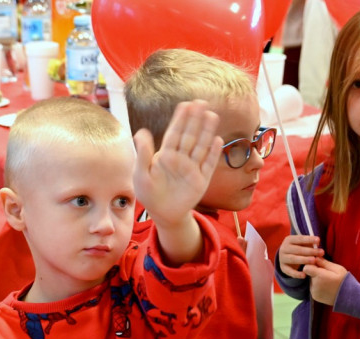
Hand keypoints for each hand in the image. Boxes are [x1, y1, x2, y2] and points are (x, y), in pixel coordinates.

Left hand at [133, 100, 220, 234]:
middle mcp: (181, 158)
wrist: (163, 215)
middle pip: (190, 135)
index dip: (180, 119)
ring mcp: (192, 168)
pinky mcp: (202, 180)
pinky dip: (214, 154)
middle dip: (195, 120)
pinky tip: (218, 140)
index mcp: (166, 154)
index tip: (186, 104)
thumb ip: (143, 154)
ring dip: (207, 132)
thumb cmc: (149, 194)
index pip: (174, 133)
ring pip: (201, 146)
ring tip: (212, 115)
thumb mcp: (141, 175)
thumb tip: (141, 131)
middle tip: (202, 102)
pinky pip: (209, 164)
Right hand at [278, 234, 324, 278]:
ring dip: (304, 260)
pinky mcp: (283, 268)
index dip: (309, 239)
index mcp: (289, 240)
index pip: (300, 239)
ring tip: (314, 261)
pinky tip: (304, 275)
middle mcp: (284, 248)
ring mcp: (282, 258)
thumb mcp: (303, 244)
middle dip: (310, 251)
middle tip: (321, 252)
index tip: (318, 240)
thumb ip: (309, 244)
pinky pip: (290, 271)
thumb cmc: (299, 248)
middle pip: (297, 249)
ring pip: (293, 259)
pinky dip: (296, 274)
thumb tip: (317, 244)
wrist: (286, 257)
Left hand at [302, 257, 347, 305]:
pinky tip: (327, 287)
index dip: (311, 265)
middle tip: (327, 274)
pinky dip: (318, 286)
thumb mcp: (337, 269)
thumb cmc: (344, 281)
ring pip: (311, 281)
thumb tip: (315, 257)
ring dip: (316, 279)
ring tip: (328, 281)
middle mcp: (314, 284)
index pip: (306, 268)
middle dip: (315, 272)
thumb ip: (324, 263)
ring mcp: (314, 292)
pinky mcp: (315, 296)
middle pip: (309, 274)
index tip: (319, 265)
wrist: (348, 297)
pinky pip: (313, 288)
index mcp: (320, 276)